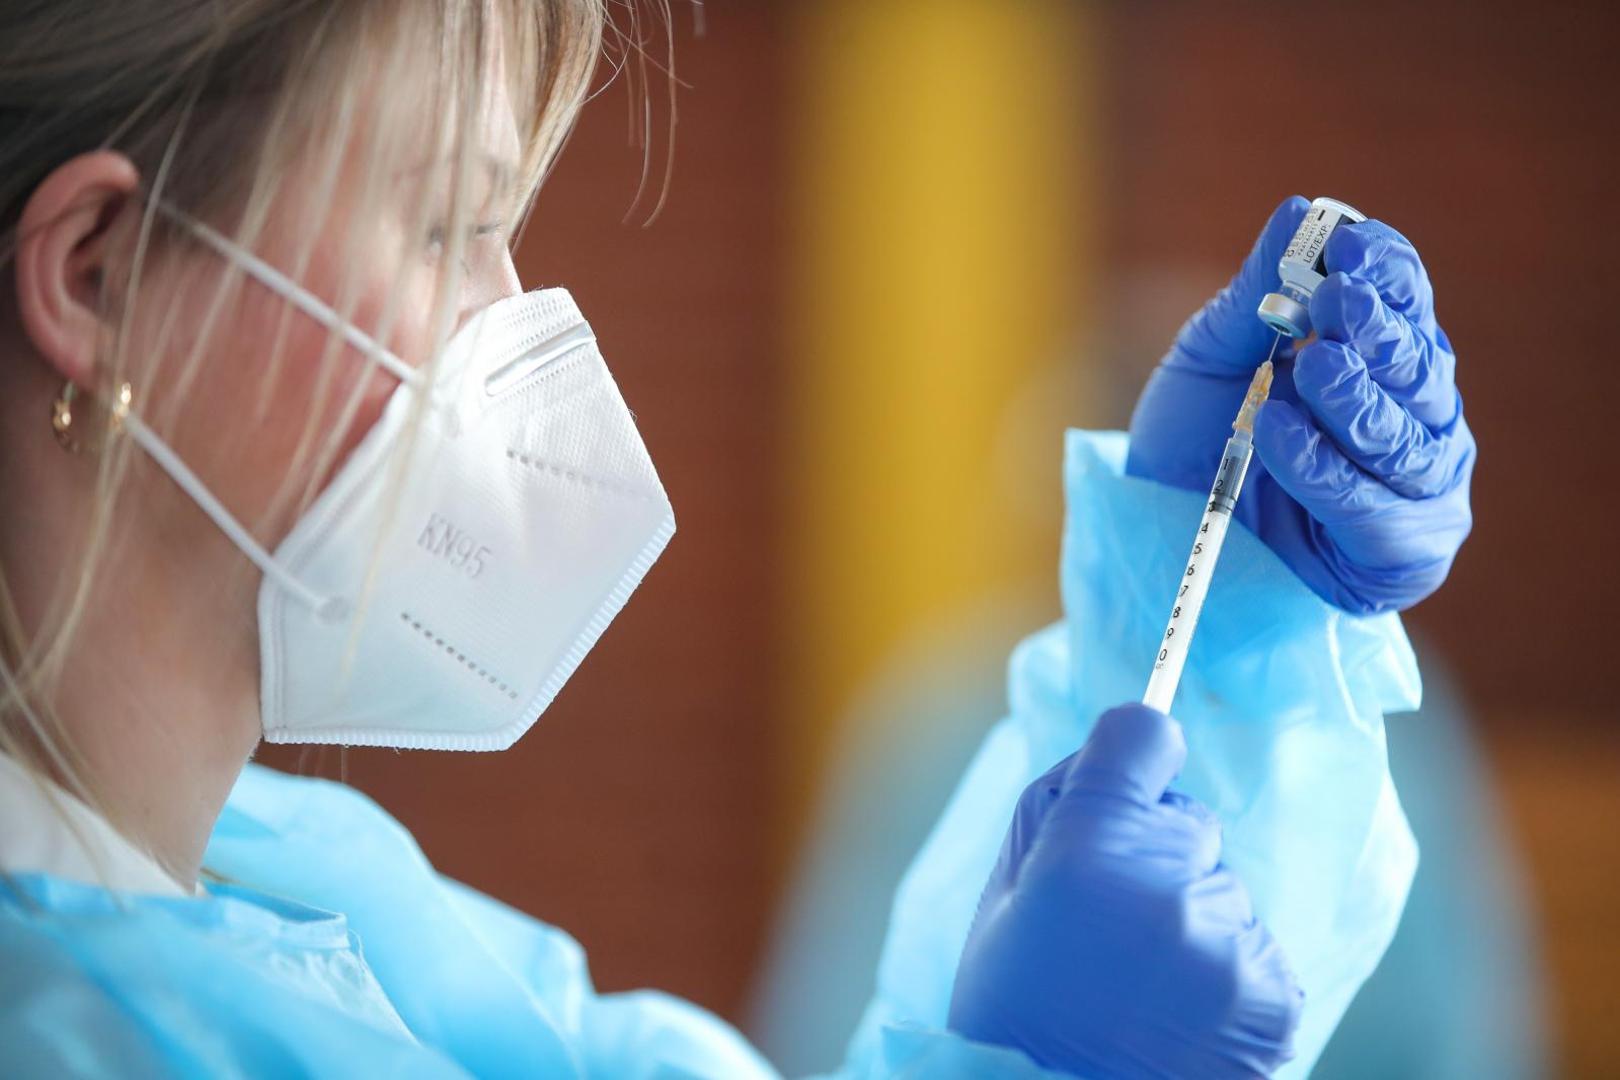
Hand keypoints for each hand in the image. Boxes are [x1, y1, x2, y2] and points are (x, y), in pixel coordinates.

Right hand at [949, 704, 1301, 1078]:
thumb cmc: (1018, 1006)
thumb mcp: (1003, 894)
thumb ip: (1063, 806)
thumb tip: (1133, 742)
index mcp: (1082, 858)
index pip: (1141, 737)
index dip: (1133, 755)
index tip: (1136, 768)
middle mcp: (1165, 895)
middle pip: (1188, 824)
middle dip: (1158, 859)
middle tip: (1110, 924)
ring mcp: (1226, 952)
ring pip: (1223, 890)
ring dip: (1194, 923)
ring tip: (1142, 983)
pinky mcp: (1270, 1005)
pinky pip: (1257, 947)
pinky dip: (1226, 975)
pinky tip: (1179, 1010)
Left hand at [1127, 196, 1474, 613]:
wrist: (1150, 531)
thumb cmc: (1189, 442)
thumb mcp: (1209, 359)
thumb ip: (1253, 295)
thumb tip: (1300, 212)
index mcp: (1375, 358)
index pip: (1406, 303)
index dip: (1388, 271)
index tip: (1349, 245)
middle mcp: (1410, 415)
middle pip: (1420, 366)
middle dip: (1379, 332)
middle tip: (1335, 302)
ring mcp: (1412, 485)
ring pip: (1408, 436)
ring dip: (1358, 398)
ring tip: (1310, 369)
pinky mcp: (1398, 551)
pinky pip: (1376, 507)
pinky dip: (1328, 469)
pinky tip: (1281, 435)